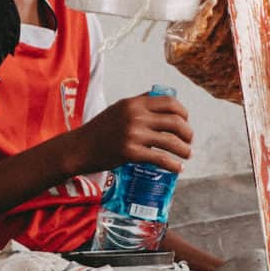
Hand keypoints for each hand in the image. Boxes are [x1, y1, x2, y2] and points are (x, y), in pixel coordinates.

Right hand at [74, 94, 193, 174]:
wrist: (80, 147)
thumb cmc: (101, 129)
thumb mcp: (119, 108)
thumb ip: (141, 104)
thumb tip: (165, 102)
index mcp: (134, 103)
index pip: (170, 102)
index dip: (183, 112)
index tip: (185, 122)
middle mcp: (135, 116)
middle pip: (175, 122)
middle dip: (187, 133)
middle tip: (189, 141)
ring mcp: (133, 135)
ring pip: (171, 141)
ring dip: (184, 150)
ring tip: (187, 154)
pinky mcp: (130, 153)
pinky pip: (160, 158)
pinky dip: (173, 165)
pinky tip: (178, 168)